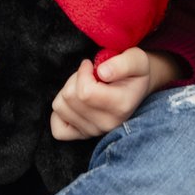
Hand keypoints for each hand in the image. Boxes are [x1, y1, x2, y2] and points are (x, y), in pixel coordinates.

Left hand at [50, 48, 181, 140]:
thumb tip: (102, 72)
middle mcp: (107, 124)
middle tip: (89, 75)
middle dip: (75, 79)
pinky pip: (58, 128)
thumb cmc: (134, 72)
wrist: (137, 88)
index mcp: (121, 105)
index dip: (83, 72)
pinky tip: (74, 102)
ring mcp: (94, 132)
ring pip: (60, 108)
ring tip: (84, 86)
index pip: (85, 92)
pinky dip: (60, 112)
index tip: (90, 65)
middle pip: (70, 98)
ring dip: (67, 91)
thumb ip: (122, 64)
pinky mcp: (82, 135)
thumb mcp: (136, 59)